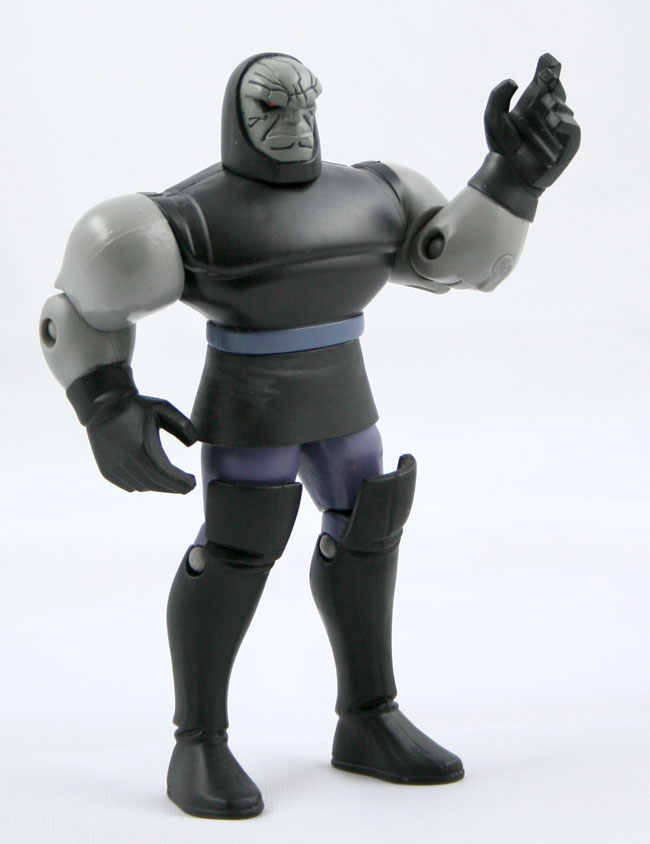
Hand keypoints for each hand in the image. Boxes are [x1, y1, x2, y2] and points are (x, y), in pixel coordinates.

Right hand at [87, 394, 197, 492]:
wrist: (102, 406)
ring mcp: (115, 468)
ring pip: (142, 487)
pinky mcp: (107, 471)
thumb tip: (193, 444)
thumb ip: (182, 424)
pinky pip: (129, 486)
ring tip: (169, 479)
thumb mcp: (163, 408)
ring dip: (158, 486)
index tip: (192, 483)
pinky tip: (150, 477)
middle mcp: (127, 461)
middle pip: (155, 484)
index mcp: (142, 448)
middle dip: (173, 487)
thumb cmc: (136, 406)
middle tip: (185, 485)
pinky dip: (142, 485)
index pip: (165, 475)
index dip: (180, 483)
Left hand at [484, 53, 579, 190]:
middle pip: (555, 90)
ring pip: (562, 108)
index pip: (545, 79)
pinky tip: (553, 119)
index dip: (548, 67)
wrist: (507, 174)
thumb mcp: (493, 119)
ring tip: (544, 103)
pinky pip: (571, 128)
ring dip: (553, 104)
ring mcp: (560, 125)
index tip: (545, 60)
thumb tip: (513, 81)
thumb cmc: (502, 147)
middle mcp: (549, 110)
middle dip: (551, 81)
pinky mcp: (568, 142)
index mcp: (533, 101)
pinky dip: (564, 123)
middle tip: (544, 75)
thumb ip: (497, 97)